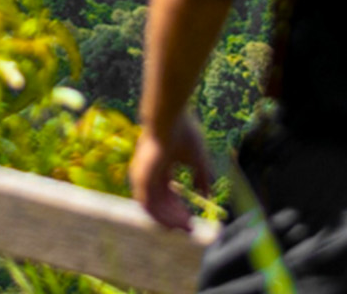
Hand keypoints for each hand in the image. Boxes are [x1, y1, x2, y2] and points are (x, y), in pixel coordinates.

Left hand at [131, 110, 212, 230]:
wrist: (169, 119)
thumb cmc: (184, 133)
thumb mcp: (198, 159)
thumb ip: (201, 177)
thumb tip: (206, 195)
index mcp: (161, 166)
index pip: (169, 193)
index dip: (180, 207)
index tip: (192, 218)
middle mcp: (150, 173)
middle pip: (162, 202)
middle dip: (175, 216)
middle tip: (189, 228)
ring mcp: (143, 177)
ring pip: (155, 206)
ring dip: (170, 219)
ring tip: (185, 227)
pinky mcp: (140, 180)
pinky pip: (149, 206)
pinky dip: (161, 216)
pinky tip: (174, 223)